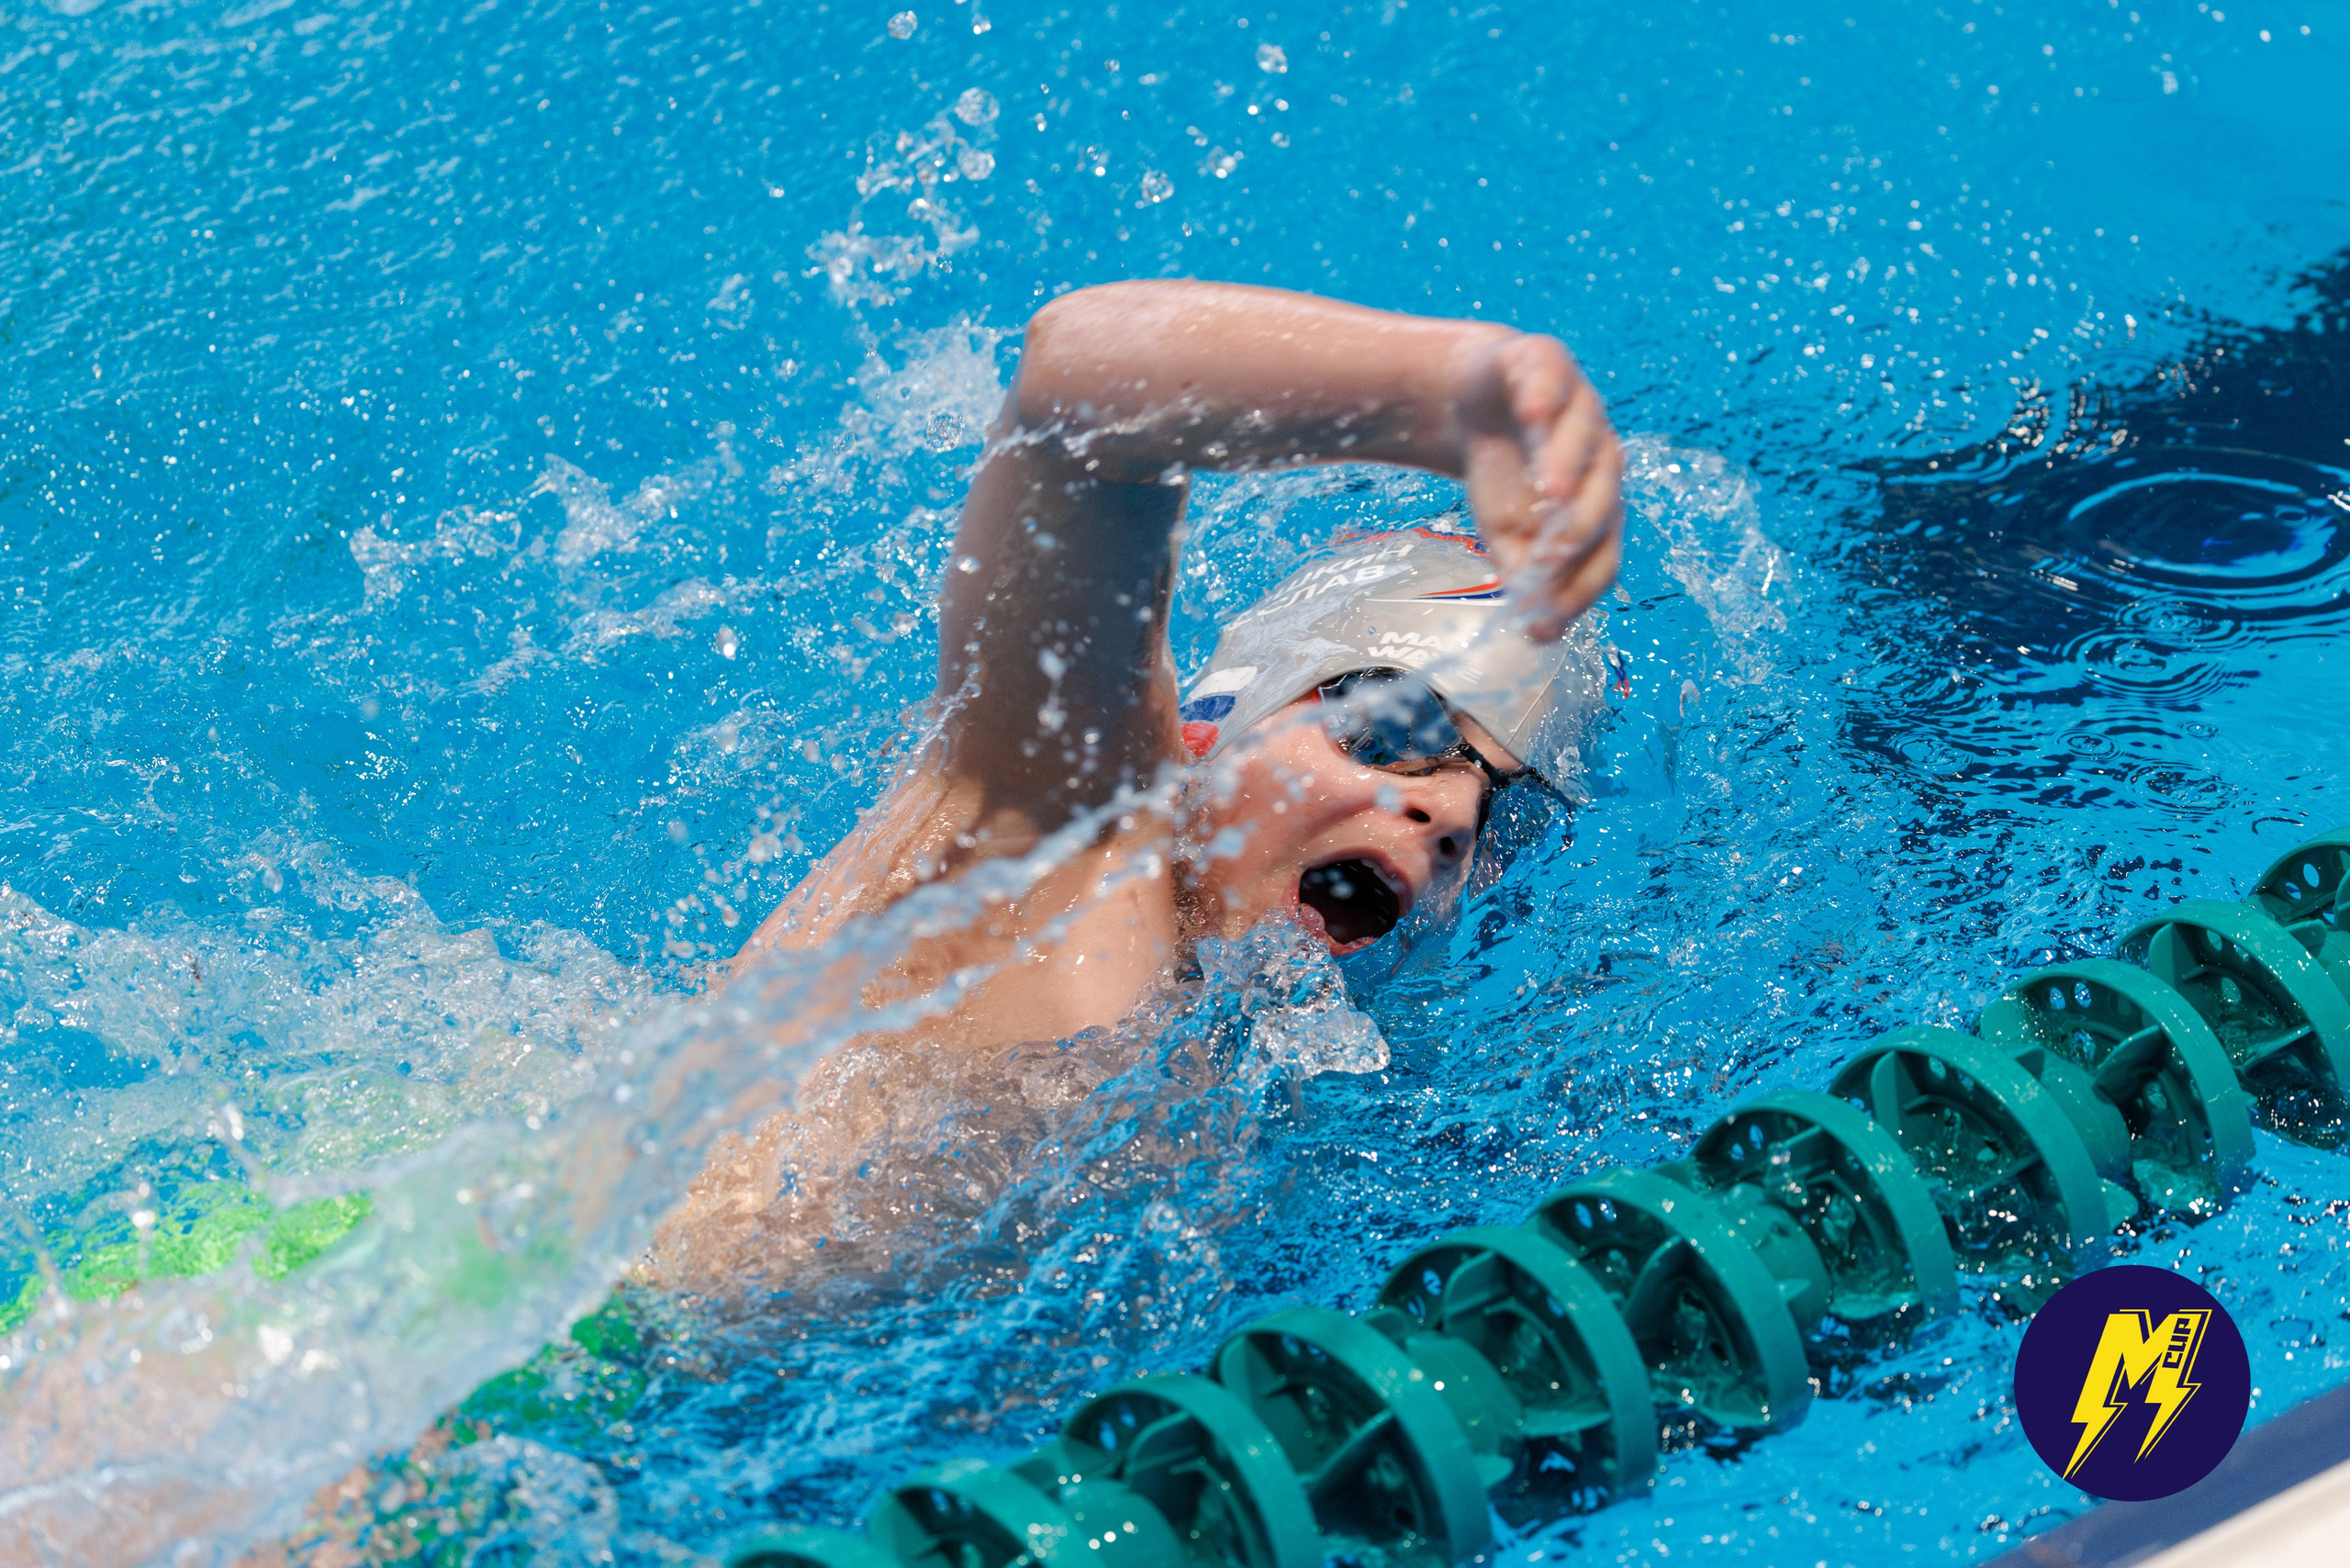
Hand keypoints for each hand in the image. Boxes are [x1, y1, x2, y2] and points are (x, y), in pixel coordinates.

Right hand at [1452, 332, 1623, 640]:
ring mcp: (1579, 408)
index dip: (1580, 584)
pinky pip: (1551, 381)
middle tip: (1550, 555)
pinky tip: (1531, 416)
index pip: (1604, 551)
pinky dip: (1544, 399)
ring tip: (1549, 491)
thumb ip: (1523, 575)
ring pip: (1586, 437)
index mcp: (1599, 505)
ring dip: (1569, 464)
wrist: (1480, 403)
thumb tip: (1536, 632)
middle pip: (1605, 495)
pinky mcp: (1546, 365)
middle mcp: (1601, 457)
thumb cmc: (1504, 476)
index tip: (1544, 615)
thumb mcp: (1506, 534)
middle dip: (1580, 527)